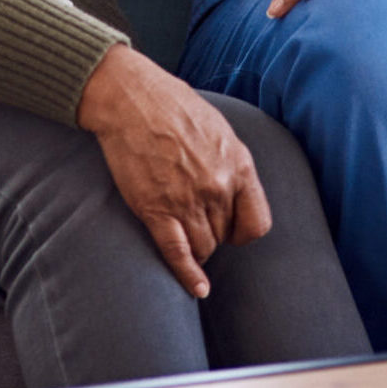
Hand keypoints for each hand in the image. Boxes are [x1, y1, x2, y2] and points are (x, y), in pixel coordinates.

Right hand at [77, 44, 270, 299]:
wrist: (131, 98)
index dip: (242, 231)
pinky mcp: (156, 211)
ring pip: (204, 248)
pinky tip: (197, 289)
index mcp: (237, 164)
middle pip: (224, 236)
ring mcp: (188, 201)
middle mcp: (217, 187)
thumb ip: (230, 162)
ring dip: (198, 248)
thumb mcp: (217, 127)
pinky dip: (188, 275)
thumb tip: (235, 188)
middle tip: (194, 218)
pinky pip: (178, 254)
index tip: (230, 229)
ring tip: (184, 235)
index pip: (256, 222)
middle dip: (213, 232)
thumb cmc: (172, 105)